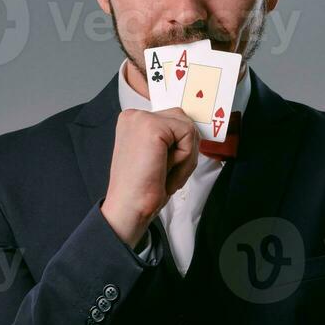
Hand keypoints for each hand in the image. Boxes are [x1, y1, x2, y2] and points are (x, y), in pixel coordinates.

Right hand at [101, 106, 199, 247]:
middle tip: (169, 172)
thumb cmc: (142, 189)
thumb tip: (194, 131)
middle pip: (183, 121)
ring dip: (186, 156)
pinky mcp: (152, 126)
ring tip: (166, 172)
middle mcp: (135, 116)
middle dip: (186, 150)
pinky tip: (166, 170)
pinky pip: (188, 135)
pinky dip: (186, 158)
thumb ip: (170, 139)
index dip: (181, 146)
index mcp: (134, 122)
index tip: (167, 166)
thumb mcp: (157, 155)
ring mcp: (142, 118)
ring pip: (188, 128)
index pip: (173, 120)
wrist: (129, 207)